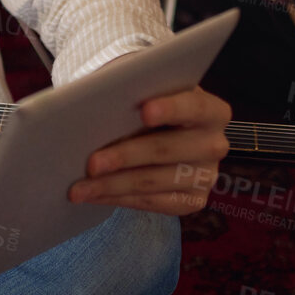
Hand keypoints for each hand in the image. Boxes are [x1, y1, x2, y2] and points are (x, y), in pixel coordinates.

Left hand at [67, 87, 230, 215]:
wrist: (158, 130)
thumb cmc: (147, 103)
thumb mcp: (147, 91)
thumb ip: (136, 92)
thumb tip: (97, 104)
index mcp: (212, 111)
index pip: (195, 107)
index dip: (171, 109)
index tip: (144, 111)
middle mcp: (215, 145)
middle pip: (167, 150)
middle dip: (126, 157)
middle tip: (91, 164)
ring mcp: (206, 176)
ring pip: (154, 182)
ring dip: (113, 185)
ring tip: (79, 188)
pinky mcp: (193, 201)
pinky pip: (152, 203)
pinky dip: (118, 199)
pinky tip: (94, 196)